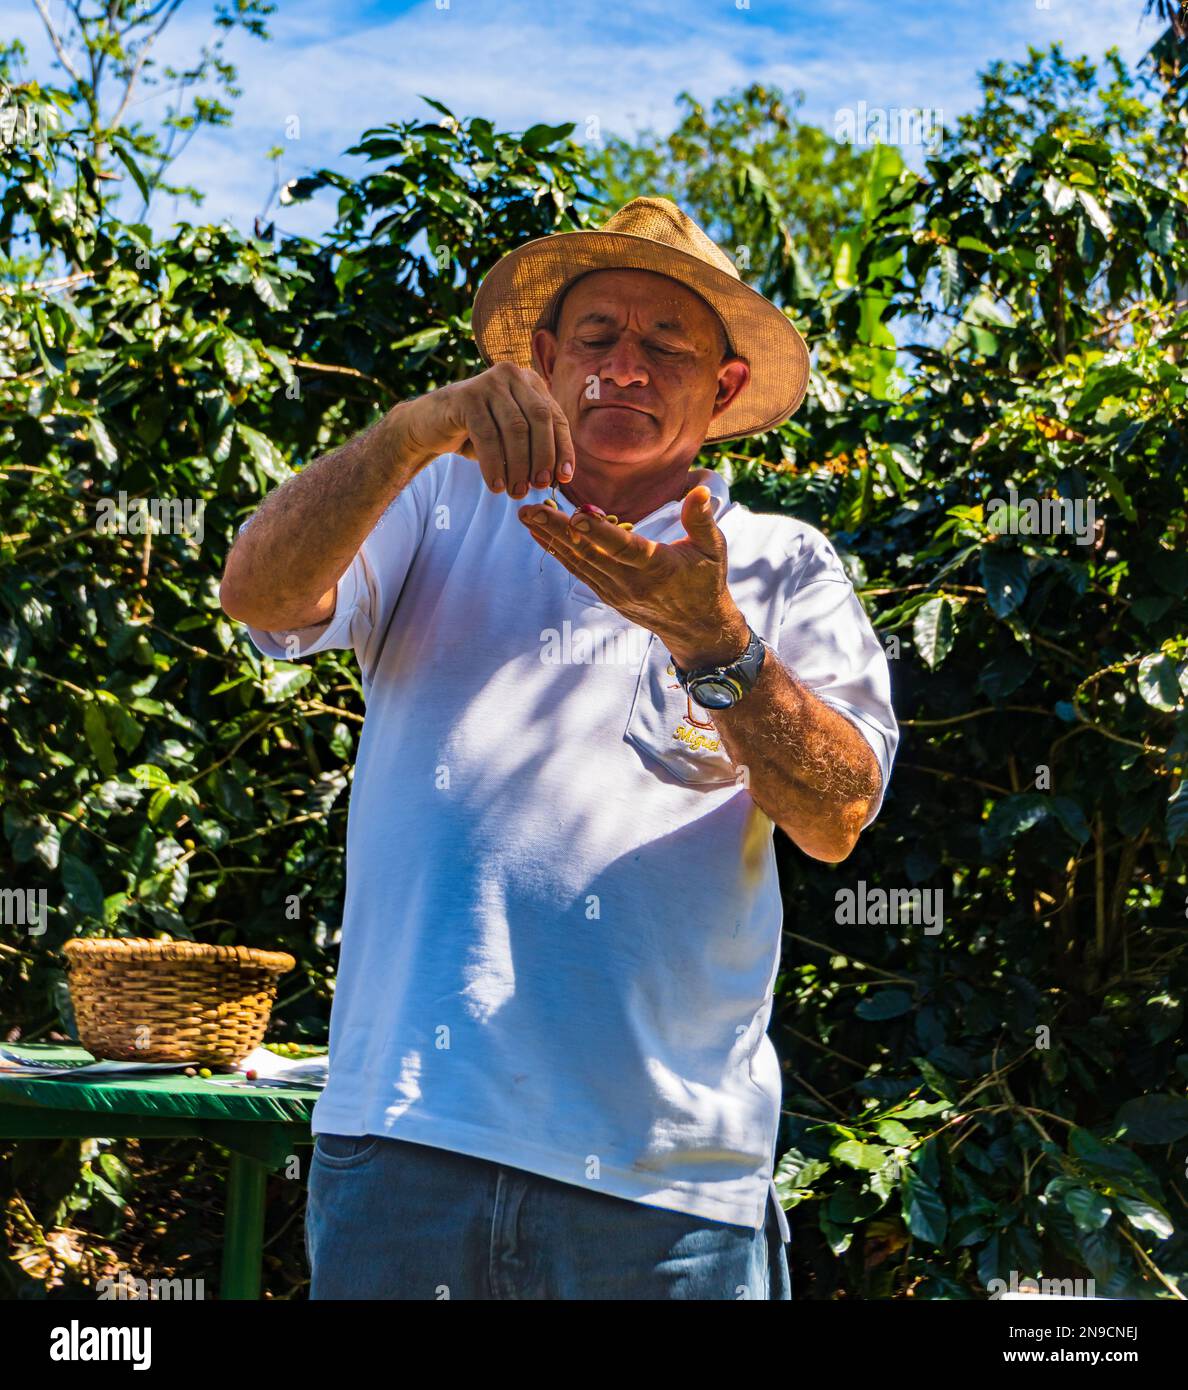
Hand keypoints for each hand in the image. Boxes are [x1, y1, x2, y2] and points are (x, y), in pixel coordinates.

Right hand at [398, 362, 574, 498]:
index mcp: (530, 383)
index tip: (563, 479)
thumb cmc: (476, 434)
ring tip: (516, 492)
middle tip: (539, 486)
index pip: (556, 417)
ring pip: (515, 428)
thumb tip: (561, 476)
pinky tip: (496, 485)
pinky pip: (487, 435)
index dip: (563, 449)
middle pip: (540, 418)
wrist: (429, 425)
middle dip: (543, 457)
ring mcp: (488, 382)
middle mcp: (512, 375)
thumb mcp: (511, 439)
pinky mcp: (466, 396)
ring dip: (519, 465)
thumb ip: (535, 448)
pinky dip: (494, 464)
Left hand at [518, 485, 749, 667]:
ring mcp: (615, 590)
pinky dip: (558, 552)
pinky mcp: (607, 593)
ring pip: (578, 561)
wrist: (695, 625)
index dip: (600, 533)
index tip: (576, 516)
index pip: (624, 548)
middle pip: (589, 553)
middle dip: (557, 530)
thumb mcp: (713, 549)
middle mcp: (631, 581)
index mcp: (657, 566)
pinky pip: (578, 570)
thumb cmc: (705, 580)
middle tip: (529, 509)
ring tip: (526, 517)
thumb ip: (702, 520)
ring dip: (550, 538)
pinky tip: (540, 535)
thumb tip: (698, 491)